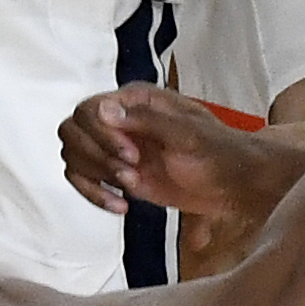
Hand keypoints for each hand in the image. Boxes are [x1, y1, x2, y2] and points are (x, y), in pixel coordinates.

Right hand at [59, 84, 290, 219]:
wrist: (232, 185)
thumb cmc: (216, 153)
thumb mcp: (186, 135)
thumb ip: (145, 120)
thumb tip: (103, 108)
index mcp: (134, 100)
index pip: (88, 109)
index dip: (101, 134)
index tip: (129, 156)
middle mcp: (118, 119)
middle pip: (72, 131)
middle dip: (96, 157)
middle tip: (130, 174)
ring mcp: (114, 147)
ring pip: (73, 155)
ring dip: (95, 176)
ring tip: (130, 187)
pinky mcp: (115, 174)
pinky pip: (82, 179)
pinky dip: (94, 194)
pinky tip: (121, 206)